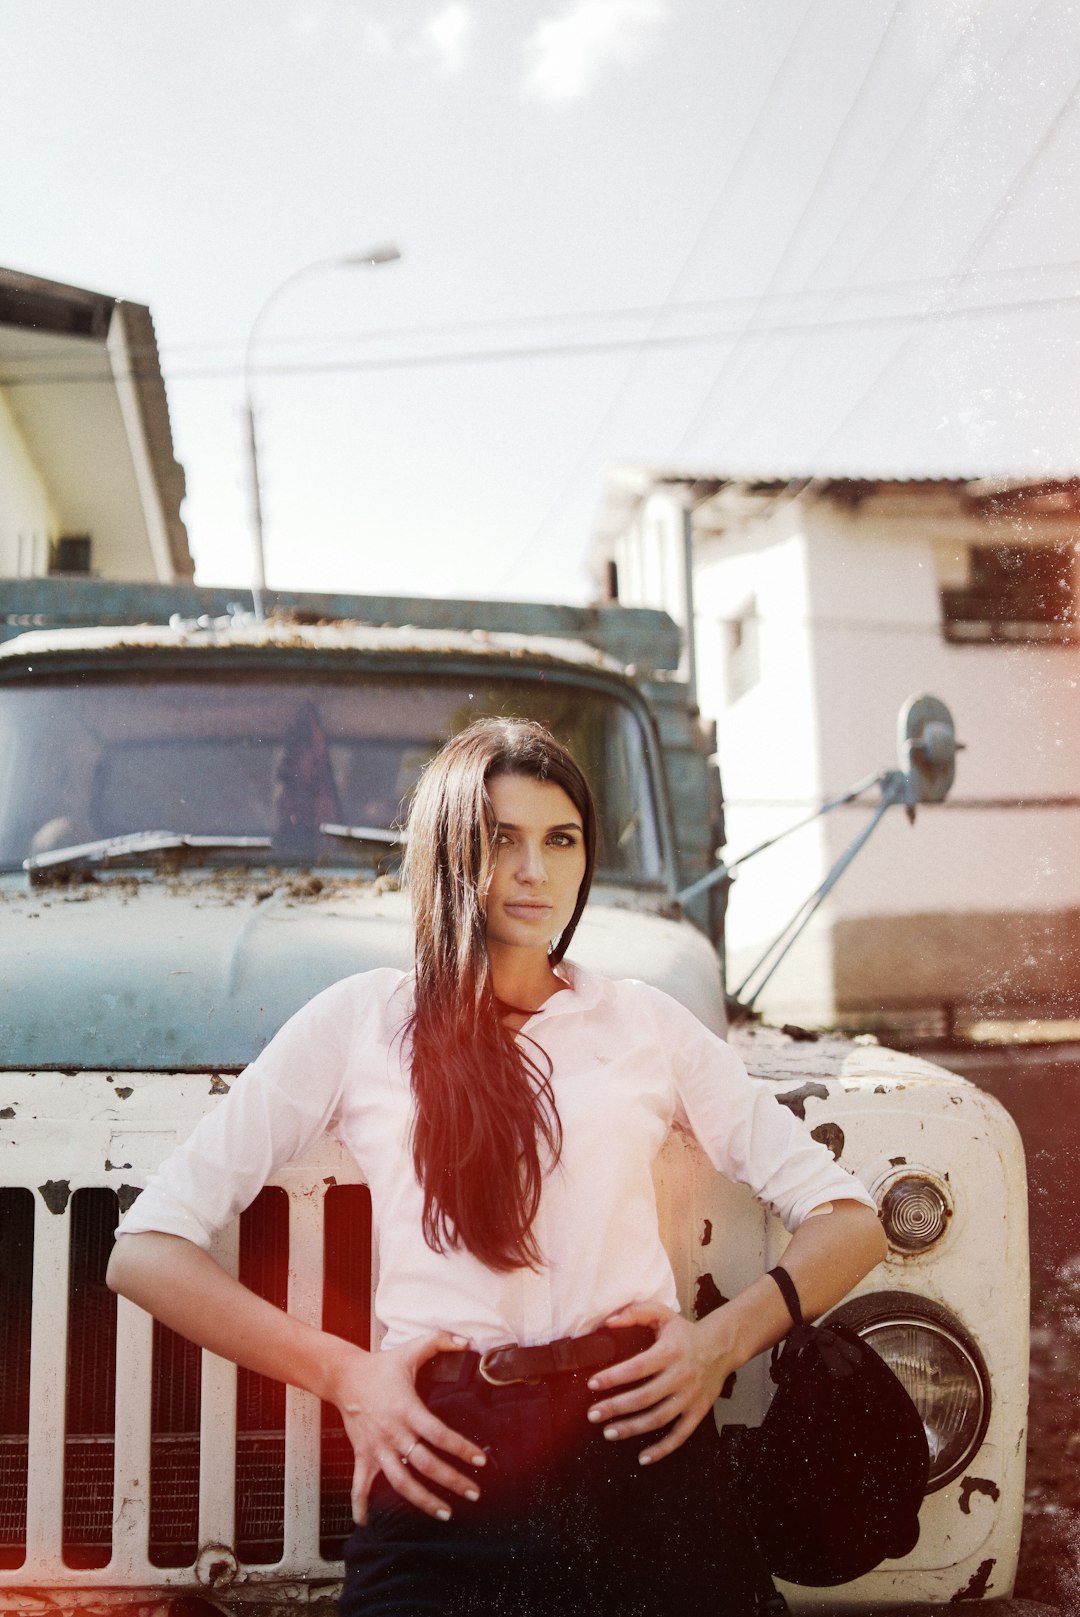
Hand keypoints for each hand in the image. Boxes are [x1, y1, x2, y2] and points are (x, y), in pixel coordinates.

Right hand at [331, 1332, 487, 1523]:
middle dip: (451, 1481)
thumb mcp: (411, 1349)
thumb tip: (466, 1341)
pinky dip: (362, 1505)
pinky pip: (360, 1485)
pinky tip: (367, 1523)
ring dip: (423, 1500)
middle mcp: (393, 1432)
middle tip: (474, 1493)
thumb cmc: (380, 1366)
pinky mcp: (363, 1455)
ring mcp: (377, 1447)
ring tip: (445, 1513)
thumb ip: (440, 1341)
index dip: (461, 1448)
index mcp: (406, 1409)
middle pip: (425, 1464)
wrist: (344, 1376)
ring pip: (400, 1482)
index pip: (438, 1434)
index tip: (481, 1461)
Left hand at [585, 1302, 736, 1465]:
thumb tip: (608, 1322)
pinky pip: (680, 1435)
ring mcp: (690, 1397)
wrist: (721, 1346)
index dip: (614, 1377)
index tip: (592, 1385)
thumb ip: (635, 1313)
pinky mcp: (698, 1412)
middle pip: (644, 1397)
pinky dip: (662, 1449)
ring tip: (608, 1433)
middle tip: (593, 1415)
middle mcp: (681, 1376)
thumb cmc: (685, 1332)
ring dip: (632, 1429)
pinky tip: (642, 1458)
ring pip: (659, 1418)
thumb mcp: (662, 1315)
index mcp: (670, 1352)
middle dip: (616, 1407)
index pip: (638, 1368)